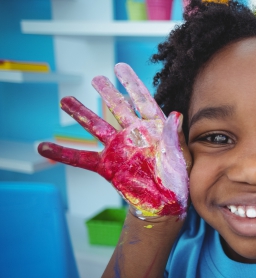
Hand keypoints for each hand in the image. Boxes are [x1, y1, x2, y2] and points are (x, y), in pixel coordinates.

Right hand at [38, 63, 189, 217]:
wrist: (165, 203)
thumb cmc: (178, 180)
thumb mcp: (181, 158)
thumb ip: (176, 138)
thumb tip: (176, 114)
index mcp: (155, 129)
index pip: (142, 101)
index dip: (132, 83)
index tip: (119, 67)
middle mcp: (134, 134)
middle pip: (118, 108)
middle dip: (107, 93)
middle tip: (96, 79)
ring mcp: (119, 149)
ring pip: (97, 127)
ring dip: (81, 114)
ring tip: (65, 100)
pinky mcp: (107, 166)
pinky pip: (82, 158)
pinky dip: (63, 153)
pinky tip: (44, 146)